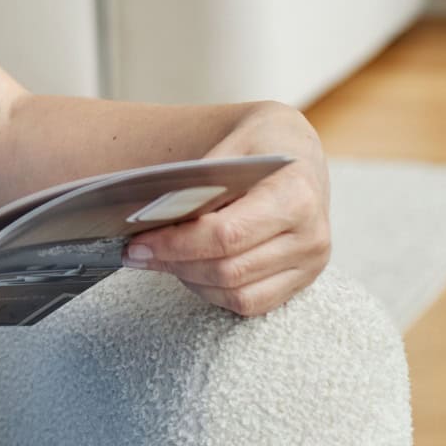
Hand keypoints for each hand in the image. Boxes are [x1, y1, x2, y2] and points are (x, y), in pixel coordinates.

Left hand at [121, 104, 331, 316]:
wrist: (297, 153)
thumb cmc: (262, 145)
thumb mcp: (233, 143)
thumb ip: (200, 180)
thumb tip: (157, 212)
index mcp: (295, 196)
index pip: (227, 235)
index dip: (177, 243)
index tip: (138, 241)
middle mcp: (310, 236)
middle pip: (229, 269)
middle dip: (174, 263)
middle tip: (136, 252)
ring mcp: (309, 263)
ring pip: (238, 293)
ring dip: (190, 279)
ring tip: (159, 259)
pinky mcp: (301, 280)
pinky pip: (251, 303)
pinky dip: (214, 292)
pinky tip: (190, 270)